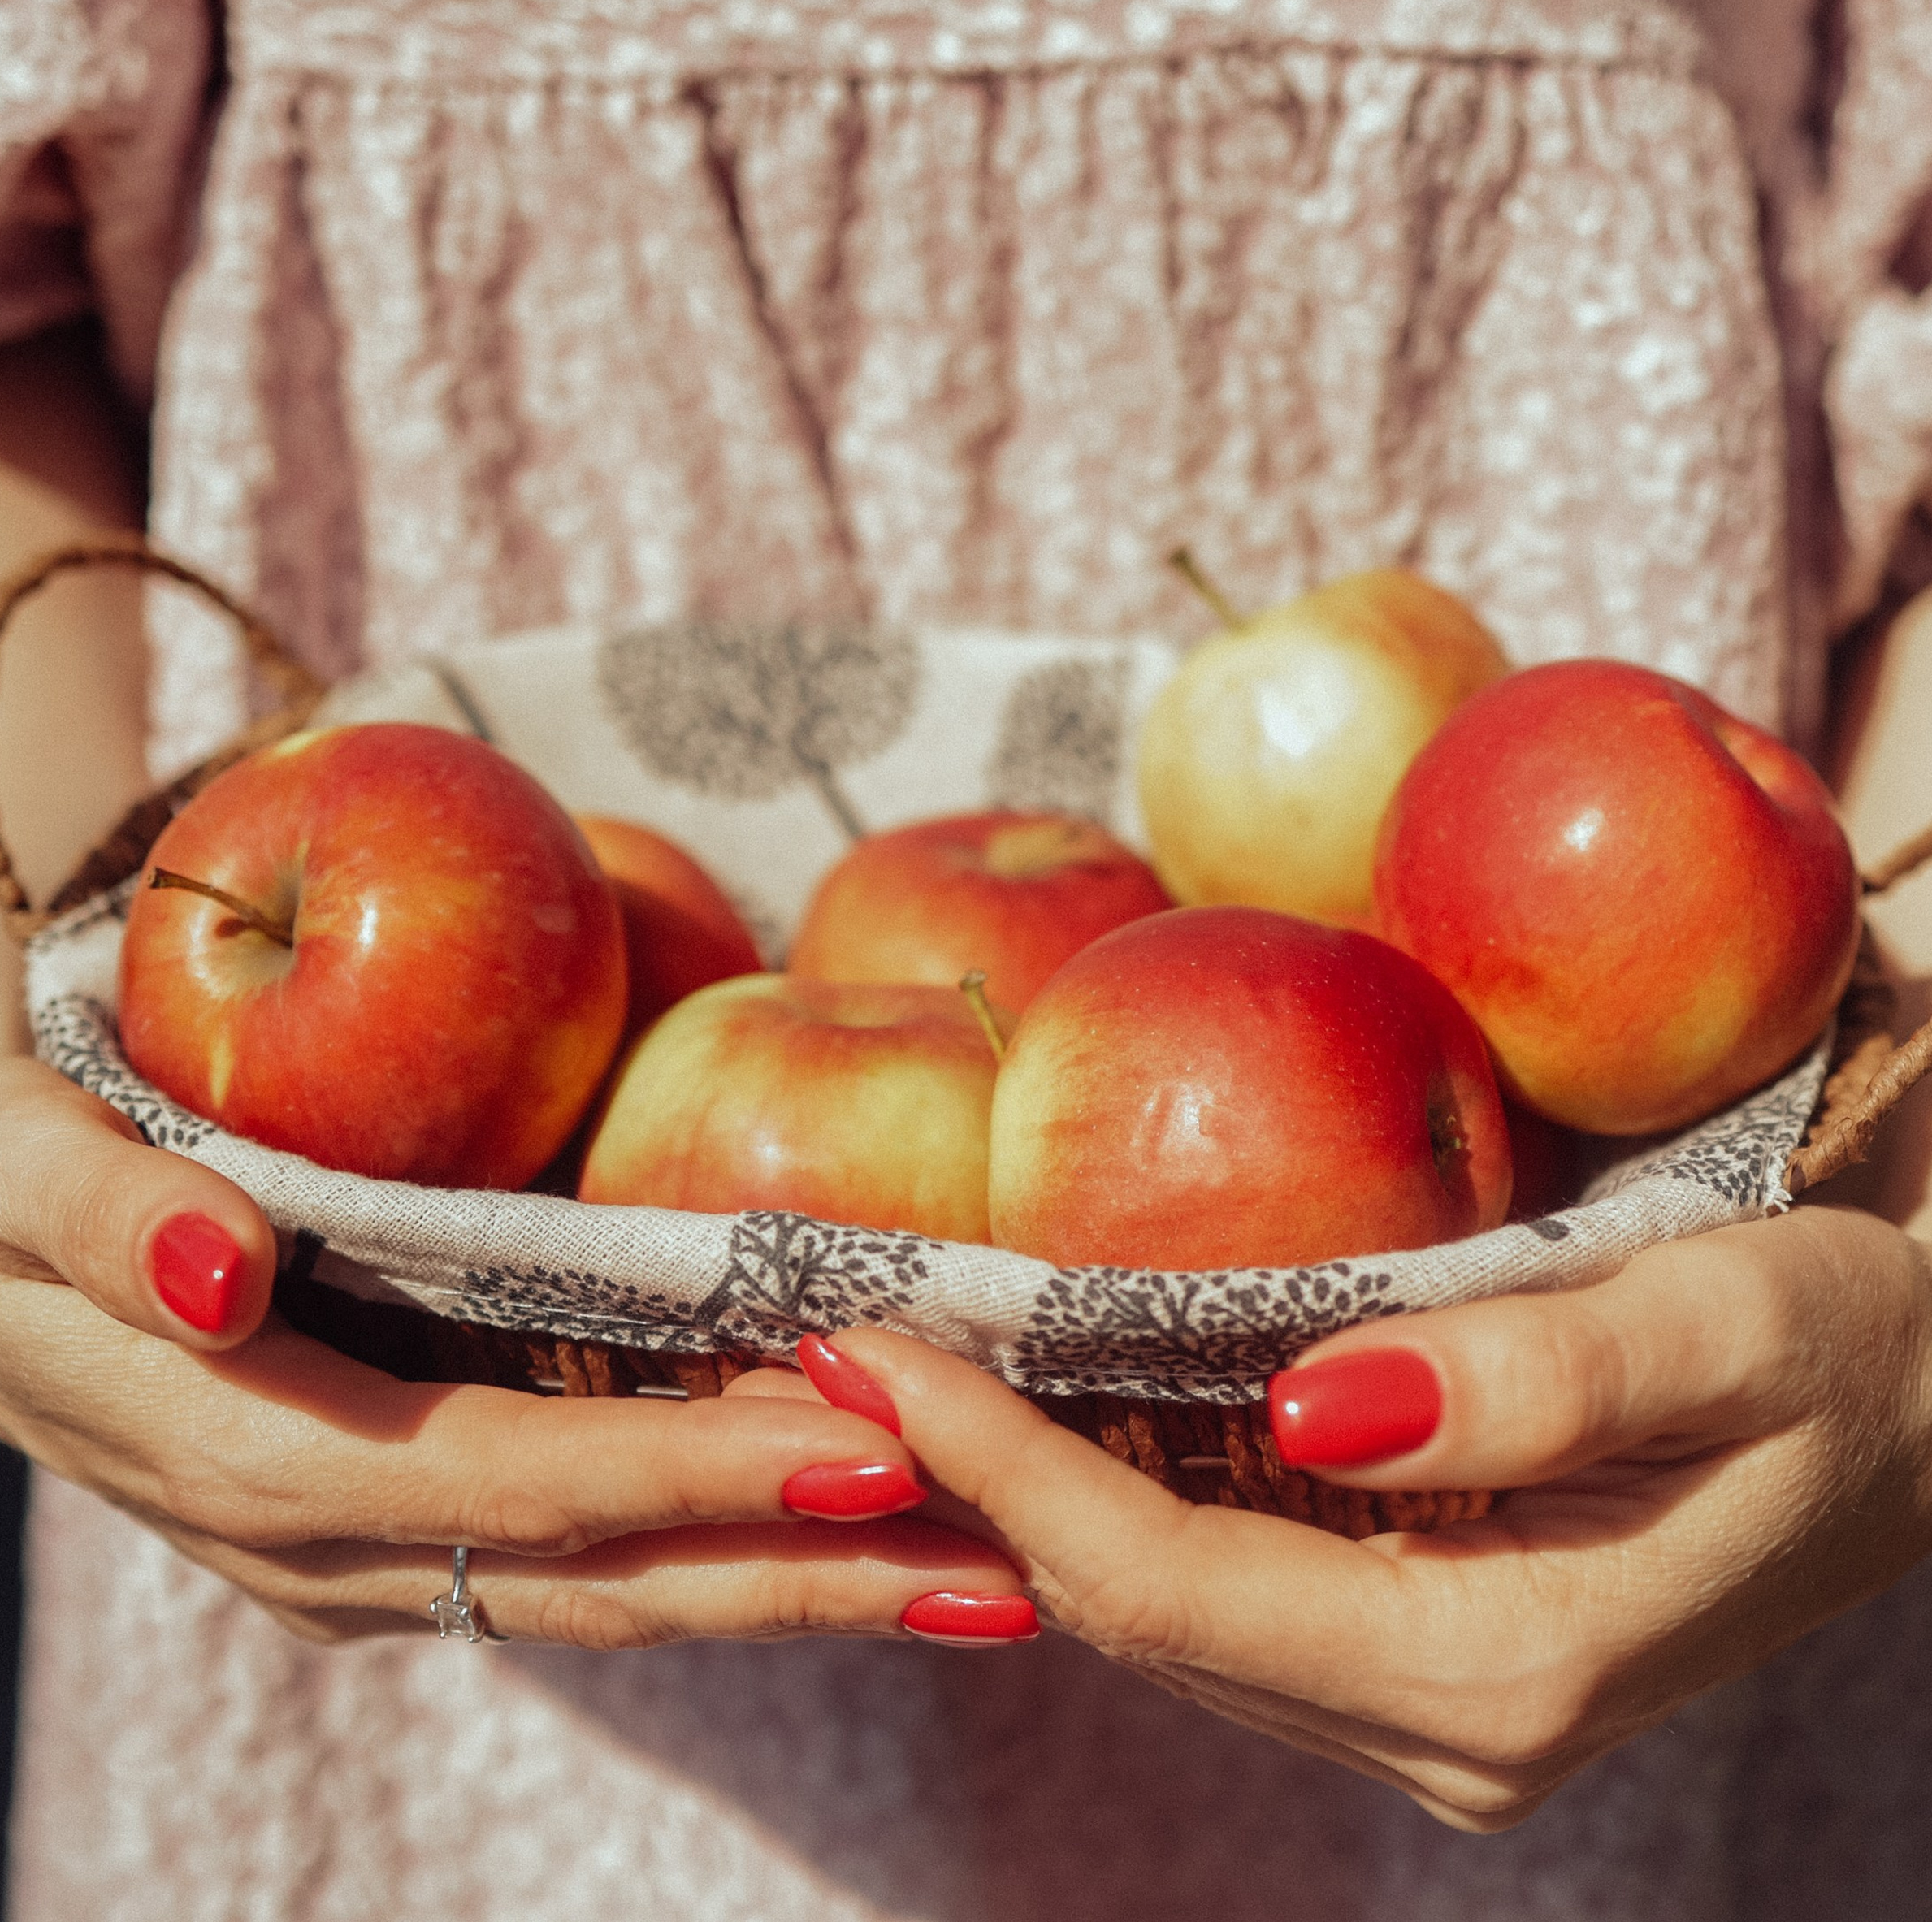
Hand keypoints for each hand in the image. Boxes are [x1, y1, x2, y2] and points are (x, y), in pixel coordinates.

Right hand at [0, 1057, 1030, 1644]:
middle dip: (805, 1579)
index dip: (701, 1479)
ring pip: (605, 1588)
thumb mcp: (9, 1165)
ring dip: (787, 1583)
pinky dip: (709, 1539)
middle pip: (603, 1578)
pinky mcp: (385, 1512)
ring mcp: (360, 1545)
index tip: (880, 1455)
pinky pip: (571, 1550)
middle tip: (1008, 1569)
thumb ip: (109, 1223)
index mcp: (257, 1453)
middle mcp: (325, 1536)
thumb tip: (229, 1273)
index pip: (521, 1485)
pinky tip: (824, 1515)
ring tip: (970, 1572)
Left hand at [821, 1202, 1931, 1828]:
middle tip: (830, 1351)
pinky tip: (1040, 1417)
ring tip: (893, 1380)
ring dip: (1025, 1498)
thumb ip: (1536, 1374)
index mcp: (1505, 1670)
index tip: (871, 1355)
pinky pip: (1224, 1591)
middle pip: (1143, 1616)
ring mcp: (1430, 1709)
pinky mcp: (1424, 1653)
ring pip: (1168, 1615)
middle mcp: (1448, 1730)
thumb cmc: (1844, 1341)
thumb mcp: (1729, 1327)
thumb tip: (1308, 1407)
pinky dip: (1114, 1504)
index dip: (1005, 1473)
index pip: (1176, 1586)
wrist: (1927, 1395)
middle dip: (975, 1486)